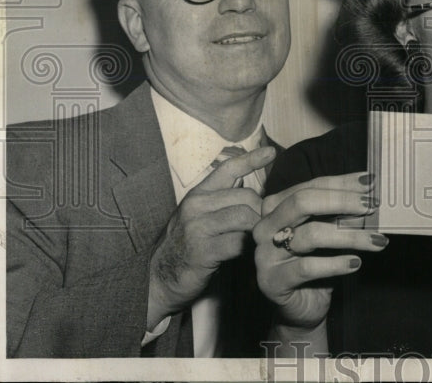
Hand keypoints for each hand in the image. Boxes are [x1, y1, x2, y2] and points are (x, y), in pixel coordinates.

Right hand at [147, 145, 275, 328]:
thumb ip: (222, 201)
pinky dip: (250, 248)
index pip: (228, 168)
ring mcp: (197, 227)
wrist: (160, 279)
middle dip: (262, 211)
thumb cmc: (187, 246)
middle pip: (246, 196)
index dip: (251, 159)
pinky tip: (251, 253)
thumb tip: (251, 185)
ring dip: (258, 229)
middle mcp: (196, 206)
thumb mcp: (200, 217)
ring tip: (261, 239)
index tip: (272, 153)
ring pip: (245, 217)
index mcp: (198, 194)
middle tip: (267, 225)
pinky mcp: (202, 250)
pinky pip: (239, 242)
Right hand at [254, 172, 387, 332]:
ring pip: (310, 235)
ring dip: (350, 236)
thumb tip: (370, 193)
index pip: (312, 186)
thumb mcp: (329, 231)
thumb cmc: (317, 263)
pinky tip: (356, 263)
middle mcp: (265, 226)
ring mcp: (265, 254)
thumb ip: (341, 212)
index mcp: (276, 206)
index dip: (343, 183)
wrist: (302, 306)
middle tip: (371, 206)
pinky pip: (308, 267)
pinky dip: (336, 264)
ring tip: (376, 240)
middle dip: (342, 201)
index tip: (371, 183)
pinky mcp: (271, 281)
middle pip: (303, 202)